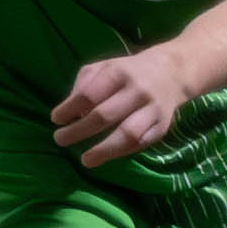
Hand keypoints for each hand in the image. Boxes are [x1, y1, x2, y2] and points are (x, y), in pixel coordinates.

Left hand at [52, 46, 198, 167]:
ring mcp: (152, 110)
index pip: (89, 94)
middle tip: (60, 139)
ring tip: (85, 160)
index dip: (69, 109)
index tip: (56, 119)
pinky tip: (107, 155)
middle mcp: (137, 90)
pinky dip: (121, 152)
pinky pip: (141, 144)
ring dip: (104, 150)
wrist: (170, 73)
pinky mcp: (162, 126)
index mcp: (118, 73)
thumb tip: (73, 112)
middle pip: (104, 116)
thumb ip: (84, 85)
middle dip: (79, 131)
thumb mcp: (103, 68)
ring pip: (128, 134)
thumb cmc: (126, 73)